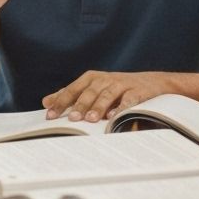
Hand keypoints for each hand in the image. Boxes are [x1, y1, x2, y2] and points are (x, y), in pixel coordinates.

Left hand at [42, 70, 170, 121]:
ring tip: (91, 119)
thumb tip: (46, 102)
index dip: (61, 101)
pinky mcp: (138, 91)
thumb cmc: (116, 88)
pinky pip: (128, 100)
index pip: (72, 89)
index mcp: (91, 78)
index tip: (50, 115)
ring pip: (107, 95)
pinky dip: (121, 108)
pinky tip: (114, 118)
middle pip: (89, 92)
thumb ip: (71, 94)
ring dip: (99, 107)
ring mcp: (122, 84)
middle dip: (80, 105)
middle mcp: (105, 79)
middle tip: (72, 118)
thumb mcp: (93, 88)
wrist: (153, 82)